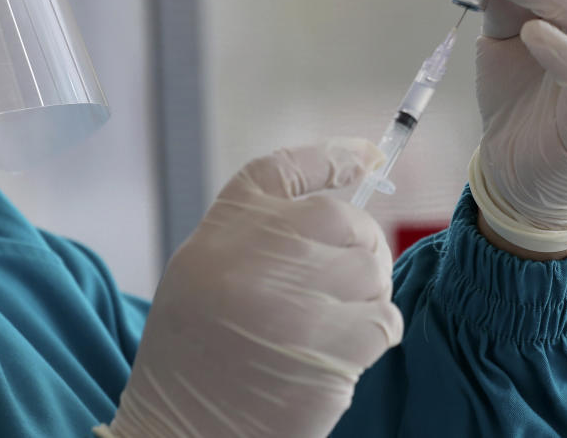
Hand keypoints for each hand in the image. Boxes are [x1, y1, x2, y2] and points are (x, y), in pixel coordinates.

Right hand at [97, 139, 402, 437]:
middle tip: (344, 278)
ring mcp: (296, 300)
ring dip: (366, 295)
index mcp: (224, 228)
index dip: (335, 157)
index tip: (368, 156)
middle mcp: (258, 253)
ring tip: (329, 323)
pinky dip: (372, 334)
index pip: (288, 168)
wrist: (182, 429)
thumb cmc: (195, 350)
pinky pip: (383, 320)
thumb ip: (262, 232)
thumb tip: (343, 208)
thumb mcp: (204, 268)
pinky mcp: (330, 349)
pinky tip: (336, 351)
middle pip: (348, 220)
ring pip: (373, 271)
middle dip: (360, 246)